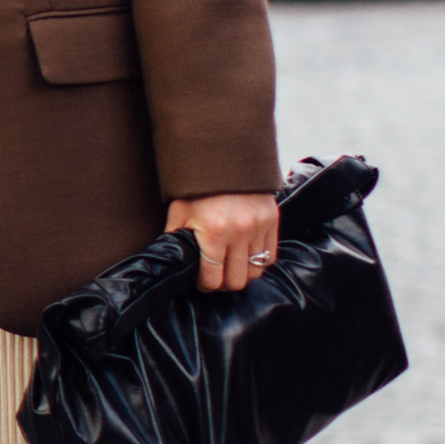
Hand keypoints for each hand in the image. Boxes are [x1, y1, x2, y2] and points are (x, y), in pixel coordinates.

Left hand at [166, 191, 282, 292]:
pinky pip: (270, 256)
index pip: (213, 278)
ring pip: (255, 272)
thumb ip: (176, 238)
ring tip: (230, 267)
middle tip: (215, 277)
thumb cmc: (195, 186)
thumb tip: (172, 261)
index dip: (204, 285)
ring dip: (241, 274)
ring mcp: (259, 227)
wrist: (223, 157)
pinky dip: (258, 262)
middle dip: (223, 284)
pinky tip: (244, 256)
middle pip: (236, 281)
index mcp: (213, 231)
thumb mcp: (178, 211)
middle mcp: (239, 232)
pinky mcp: (272, 221)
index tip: (200, 282)